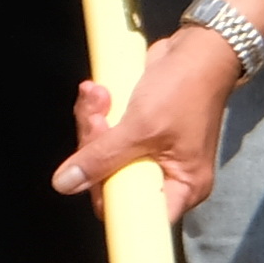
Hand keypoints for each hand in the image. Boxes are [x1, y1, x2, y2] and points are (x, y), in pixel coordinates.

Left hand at [54, 25, 238, 222]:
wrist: (199, 47)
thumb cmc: (184, 90)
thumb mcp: (142, 127)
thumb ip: (102, 158)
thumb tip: (64, 186)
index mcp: (181, 186)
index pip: (136, 215)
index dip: (108, 199)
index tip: (88, 174)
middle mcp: (166, 175)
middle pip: (111, 182)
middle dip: (94, 147)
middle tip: (96, 118)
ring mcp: (150, 152)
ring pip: (102, 155)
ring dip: (92, 122)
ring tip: (96, 94)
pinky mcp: (137, 131)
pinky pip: (106, 134)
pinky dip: (98, 112)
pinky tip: (98, 91)